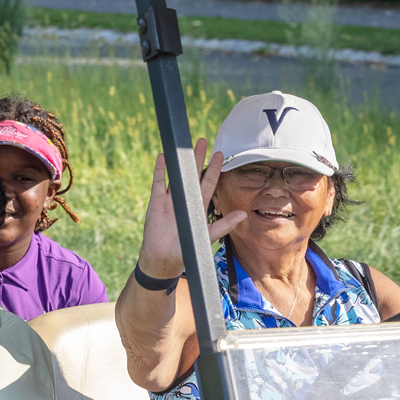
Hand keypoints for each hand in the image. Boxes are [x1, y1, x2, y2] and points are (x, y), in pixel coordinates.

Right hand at [138, 140, 243, 280]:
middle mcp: (185, 199)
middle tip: (203, 140)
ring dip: (181, 161)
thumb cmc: (186, 249)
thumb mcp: (207, 236)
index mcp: (198, 206)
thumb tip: (243, 214)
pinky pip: (158, 183)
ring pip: (177, 175)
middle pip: (193, 174)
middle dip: (198, 157)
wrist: (163, 259)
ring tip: (185, 145)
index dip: (214, 169)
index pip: (208, 183)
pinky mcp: (156, 202)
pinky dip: (160, 170)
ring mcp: (170, 199)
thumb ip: (224, 225)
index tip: (221, 155)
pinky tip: (162, 157)